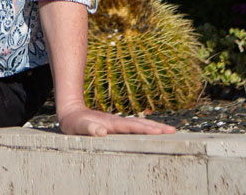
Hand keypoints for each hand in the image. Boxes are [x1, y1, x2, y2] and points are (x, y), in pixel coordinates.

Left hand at [57, 103, 176, 136]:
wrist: (71, 112)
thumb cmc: (74, 123)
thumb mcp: (78, 126)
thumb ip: (89, 128)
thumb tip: (101, 132)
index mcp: (111, 124)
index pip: (132, 127)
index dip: (146, 130)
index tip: (160, 131)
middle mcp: (117, 123)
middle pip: (140, 124)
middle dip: (156, 128)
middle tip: (173, 131)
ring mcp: (118, 124)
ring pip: (139, 124)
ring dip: (153, 127)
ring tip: (168, 131)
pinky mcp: (116, 126)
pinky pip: (134, 128)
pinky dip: (146, 129)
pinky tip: (152, 132)